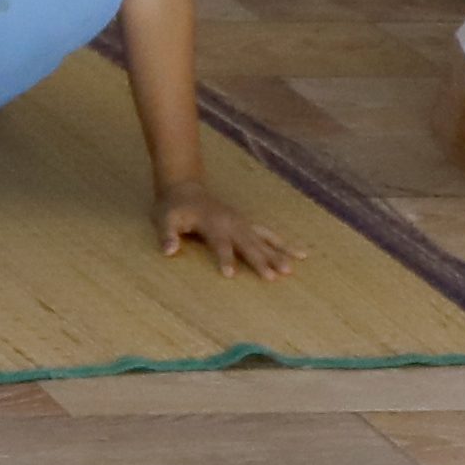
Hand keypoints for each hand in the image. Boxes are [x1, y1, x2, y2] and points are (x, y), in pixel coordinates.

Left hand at [161, 186, 299, 277]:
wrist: (185, 188)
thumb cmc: (173, 207)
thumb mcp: (164, 219)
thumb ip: (167, 234)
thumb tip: (168, 250)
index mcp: (213, 223)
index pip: (220, 244)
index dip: (224, 258)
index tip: (230, 275)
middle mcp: (232, 223)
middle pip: (248, 244)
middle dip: (261, 260)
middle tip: (275, 276)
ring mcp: (242, 223)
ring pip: (264, 240)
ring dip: (278, 254)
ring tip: (291, 269)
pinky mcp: (248, 224)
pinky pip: (269, 235)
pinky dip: (284, 244)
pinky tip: (300, 253)